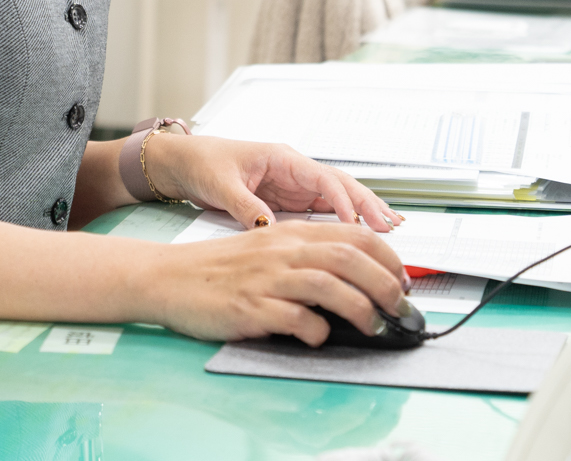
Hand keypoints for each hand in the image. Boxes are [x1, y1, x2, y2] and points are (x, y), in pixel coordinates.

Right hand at [137, 219, 409, 344]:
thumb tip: (352, 277)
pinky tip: (318, 337)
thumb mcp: (267, 249)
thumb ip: (306, 256)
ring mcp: (266, 278)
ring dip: (360, 308)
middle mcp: (282, 250)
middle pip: (350, 258)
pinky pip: (295, 318)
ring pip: (329, 285)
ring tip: (372, 326)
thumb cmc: (218, 267)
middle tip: (399, 307)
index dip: (387, 257)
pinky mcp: (250, 307)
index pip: (352, 235)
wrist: (168, 276)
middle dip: (385, 284)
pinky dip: (316, 330)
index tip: (402, 279)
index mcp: (290, 233)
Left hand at [146, 132, 403, 232]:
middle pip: (341, 184)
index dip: (344, 199)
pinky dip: (347, 219)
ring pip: (339, 197)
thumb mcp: (222, 185)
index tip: (358, 221)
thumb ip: (247, 207)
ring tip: (391, 227)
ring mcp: (295, 185)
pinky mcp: (291, 200)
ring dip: (364, 210)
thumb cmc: (203, 164)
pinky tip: (364, 231)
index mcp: (283, 159)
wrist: (185, 163)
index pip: (323, 178)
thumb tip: (269, 228)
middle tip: (390, 226)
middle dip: (367, 203)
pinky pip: (325, 209)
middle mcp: (295, 170)